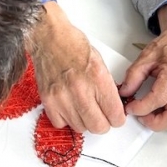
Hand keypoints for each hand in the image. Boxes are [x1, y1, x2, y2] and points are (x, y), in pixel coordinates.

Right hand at [30, 2, 125, 133]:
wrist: (49, 38)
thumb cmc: (73, 46)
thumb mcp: (100, 63)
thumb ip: (107, 88)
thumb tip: (113, 108)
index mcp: (98, 78)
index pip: (115, 114)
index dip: (117, 118)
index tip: (115, 116)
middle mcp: (80, 90)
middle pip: (98, 127)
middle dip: (103, 123)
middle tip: (101, 115)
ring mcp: (62, 97)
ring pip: (80, 127)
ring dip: (84, 121)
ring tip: (82, 107)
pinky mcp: (48, 101)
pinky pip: (61, 124)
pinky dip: (66, 119)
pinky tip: (69, 107)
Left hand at [119, 1, 166, 130]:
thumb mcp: (145, 57)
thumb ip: (133, 76)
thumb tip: (125, 93)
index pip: (159, 98)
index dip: (141, 107)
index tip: (130, 107)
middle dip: (154, 121)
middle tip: (140, 113)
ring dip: (165, 123)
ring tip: (151, 112)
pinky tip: (162, 111)